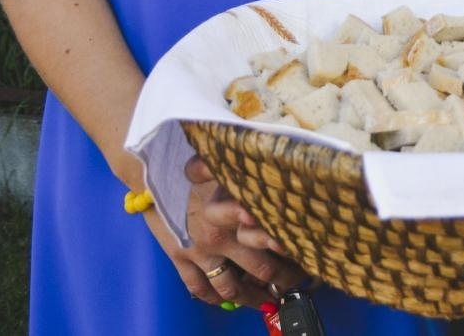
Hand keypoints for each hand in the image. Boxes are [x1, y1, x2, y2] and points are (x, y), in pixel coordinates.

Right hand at [180, 155, 305, 305]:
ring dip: (254, 298)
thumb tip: (283, 160)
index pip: (271, 237)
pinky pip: (199, 288)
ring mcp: (199, 252)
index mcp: (236, 210)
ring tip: (272, 300)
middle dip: (283, 279)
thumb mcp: (231, 165)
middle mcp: (219, 236)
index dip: (292, 249)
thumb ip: (255, 174)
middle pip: (260, 268)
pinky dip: (216, 299)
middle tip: (301, 281)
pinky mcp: (180, 259)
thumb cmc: (199, 164)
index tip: (310, 254)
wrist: (154, 170)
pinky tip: (230, 302)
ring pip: (231, 287)